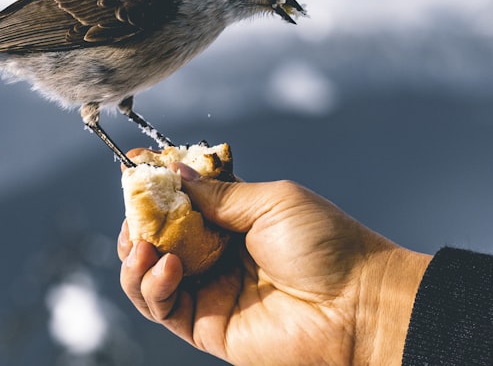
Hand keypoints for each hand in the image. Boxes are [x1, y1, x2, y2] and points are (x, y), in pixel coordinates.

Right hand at [118, 166, 430, 364]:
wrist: (359, 304)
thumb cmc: (327, 246)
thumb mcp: (272, 202)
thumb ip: (220, 194)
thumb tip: (176, 172)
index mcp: (236, 220)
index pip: (183, 202)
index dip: (158, 186)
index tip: (134, 166)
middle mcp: (218, 255)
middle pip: (159, 237)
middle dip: (140, 221)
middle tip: (134, 209)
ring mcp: (211, 291)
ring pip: (150, 275)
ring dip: (136, 256)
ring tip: (144, 243)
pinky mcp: (207, 326)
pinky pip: (163, 307)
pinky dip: (152, 285)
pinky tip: (166, 265)